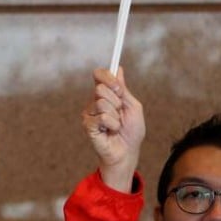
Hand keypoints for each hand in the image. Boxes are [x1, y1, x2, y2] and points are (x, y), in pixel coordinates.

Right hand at [81, 67, 144, 192]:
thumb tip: (119, 69)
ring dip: (116, 116)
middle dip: (116, 101)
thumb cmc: (131, 131)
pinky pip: (102, 117)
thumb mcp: (133, 107)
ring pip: (102, 103)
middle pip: (100, 88)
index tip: (118, 87)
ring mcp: (89, 113)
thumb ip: (123, 89)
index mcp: (106, 94)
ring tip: (116, 126)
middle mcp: (94, 101)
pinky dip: (112, 125)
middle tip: (120, 113)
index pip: (99, 75)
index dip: (107, 77)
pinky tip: (110, 132)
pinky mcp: (87, 124)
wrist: (128, 152)